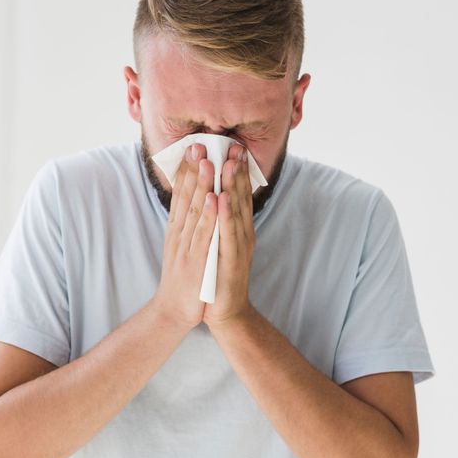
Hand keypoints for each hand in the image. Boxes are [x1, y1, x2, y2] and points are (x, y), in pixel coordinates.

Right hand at [151, 142, 217, 331]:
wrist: (174, 311)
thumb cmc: (183, 278)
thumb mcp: (182, 247)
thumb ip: (188, 225)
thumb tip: (196, 202)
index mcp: (177, 229)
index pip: (181, 194)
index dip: (188, 170)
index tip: (195, 146)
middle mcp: (179, 234)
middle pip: (186, 197)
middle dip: (193, 169)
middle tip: (199, 143)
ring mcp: (186, 247)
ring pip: (194, 212)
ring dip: (201, 186)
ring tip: (208, 162)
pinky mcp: (195, 261)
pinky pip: (203, 235)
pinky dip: (208, 216)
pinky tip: (213, 199)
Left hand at [203, 143, 256, 328]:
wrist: (225, 312)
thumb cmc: (219, 276)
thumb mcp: (220, 243)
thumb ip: (221, 222)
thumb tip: (216, 198)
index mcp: (237, 228)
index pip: (237, 194)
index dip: (235, 171)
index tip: (232, 147)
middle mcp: (241, 234)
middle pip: (239, 197)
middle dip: (235, 171)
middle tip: (234, 145)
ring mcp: (237, 246)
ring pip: (234, 212)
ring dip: (230, 187)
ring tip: (227, 164)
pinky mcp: (229, 260)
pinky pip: (226, 235)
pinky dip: (223, 216)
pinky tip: (220, 200)